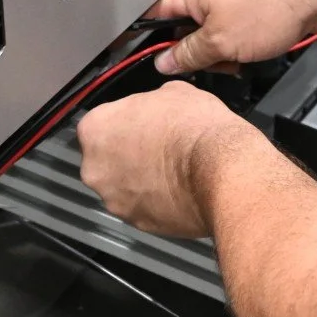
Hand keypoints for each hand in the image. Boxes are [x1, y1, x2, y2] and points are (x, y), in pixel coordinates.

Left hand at [77, 82, 259, 237]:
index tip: (140, 124)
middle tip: (156, 147)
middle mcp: (95, 168)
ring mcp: (114, 200)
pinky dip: (155, 201)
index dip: (124, 122)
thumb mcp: (174, 92)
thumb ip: (151, 102)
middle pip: (104, 159)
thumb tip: (157, 107)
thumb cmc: (195, 130)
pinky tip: (177, 189)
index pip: (100, 122)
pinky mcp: (136, 223)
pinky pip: (141, 208)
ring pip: (121, 187)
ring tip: (170, 170)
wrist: (221, 172)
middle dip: (126, 155)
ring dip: (139, 180)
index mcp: (95, 129)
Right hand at [148, 0, 316, 74]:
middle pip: (186, 29)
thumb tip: (165, 62)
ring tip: (241, 55)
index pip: (156, 20)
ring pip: (212, 32)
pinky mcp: (249, 0)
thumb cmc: (273, 4)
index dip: (161, 45)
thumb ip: (188, 55)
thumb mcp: (220, 42)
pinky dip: (240, 43)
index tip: (171, 64)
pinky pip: (233, 28)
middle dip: (200, 52)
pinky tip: (254, 49)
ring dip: (223, 50)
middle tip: (218, 61)